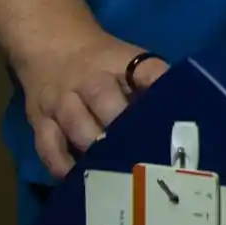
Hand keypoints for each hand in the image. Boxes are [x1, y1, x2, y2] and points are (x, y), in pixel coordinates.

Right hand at [14, 31, 166, 177]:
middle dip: (119, 124)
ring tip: (111, 172)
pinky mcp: (39, 119)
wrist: (51, 44)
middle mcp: (90, 80)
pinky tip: (75, 180)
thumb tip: (185, 118)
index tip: (173, 109)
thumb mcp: (129, 63)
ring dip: (92, 147)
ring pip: (74, 122)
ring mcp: (62, 100)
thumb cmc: (102, 64)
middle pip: (102, 95)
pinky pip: (47, 144)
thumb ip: (152, 86)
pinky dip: (60, 164)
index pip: (146, 70)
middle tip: (138, 151)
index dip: (158, 86)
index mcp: (121, 63)